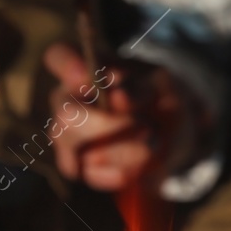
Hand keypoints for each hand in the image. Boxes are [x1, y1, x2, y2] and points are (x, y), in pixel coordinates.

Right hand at [45, 43, 189, 192]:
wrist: (172, 136)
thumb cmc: (161, 99)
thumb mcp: (163, 85)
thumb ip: (141, 88)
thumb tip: (117, 96)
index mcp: (85, 69)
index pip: (58, 56)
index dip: (67, 64)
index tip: (86, 73)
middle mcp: (67, 101)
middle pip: (66, 115)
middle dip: (109, 126)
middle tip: (147, 128)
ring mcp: (66, 136)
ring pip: (81, 150)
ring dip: (127, 151)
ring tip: (154, 143)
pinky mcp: (78, 167)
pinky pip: (92, 174)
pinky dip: (125, 170)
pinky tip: (144, 162)